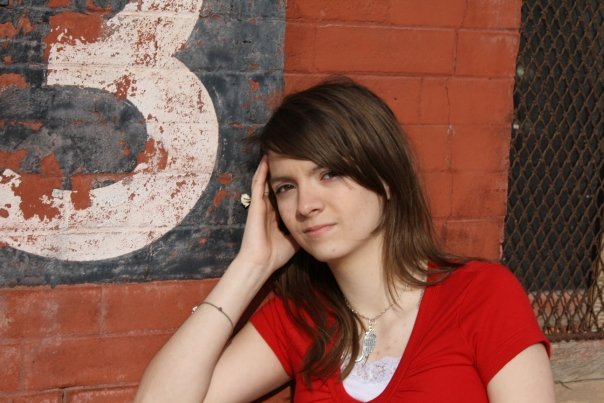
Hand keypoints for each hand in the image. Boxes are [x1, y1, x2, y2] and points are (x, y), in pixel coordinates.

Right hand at [236, 156, 298, 272]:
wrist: (261, 263)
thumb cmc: (276, 255)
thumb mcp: (296, 238)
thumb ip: (305, 228)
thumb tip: (319, 223)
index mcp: (276, 215)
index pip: (284, 193)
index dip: (291, 182)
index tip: (301, 170)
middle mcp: (268, 207)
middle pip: (276, 183)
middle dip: (282, 170)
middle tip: (288, 154)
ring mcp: (260, 205)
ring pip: (265, 180)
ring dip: (270, 166)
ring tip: (275, 151)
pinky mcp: (255, 205)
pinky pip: (258, 184)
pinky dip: (261, 171)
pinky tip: (265, 159)